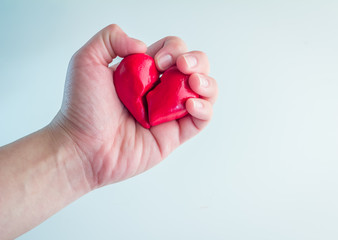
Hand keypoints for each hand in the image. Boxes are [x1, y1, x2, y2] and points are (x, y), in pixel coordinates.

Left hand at [51, 24, 217, 187]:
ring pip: (205, 91)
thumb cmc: (82, 108)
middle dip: (195, 61)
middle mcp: (161, 89)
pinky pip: (202, 119)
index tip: (156, 62)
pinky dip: (205, 108)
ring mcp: (169, 112)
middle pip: (195, 67)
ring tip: (193, 82)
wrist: (83, 146)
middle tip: (180, 67)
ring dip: (206, 82)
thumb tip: (143, 45)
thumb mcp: (86, 60)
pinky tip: (191, 104)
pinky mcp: (175, 134)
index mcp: (145, 71)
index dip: (173, 49)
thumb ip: (110, 38)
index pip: (173, 50)